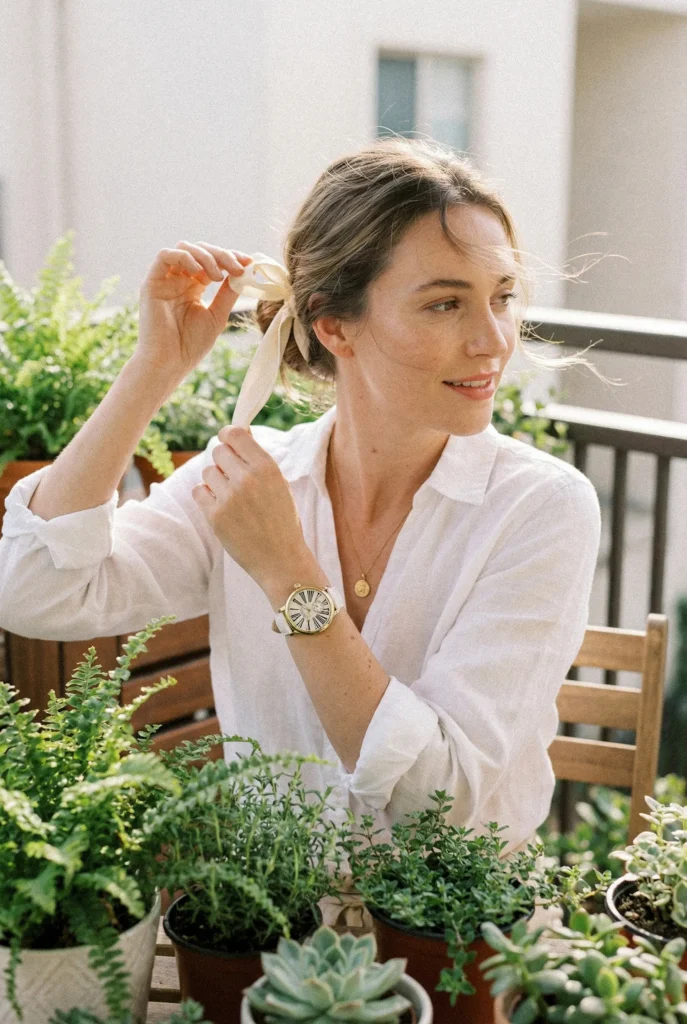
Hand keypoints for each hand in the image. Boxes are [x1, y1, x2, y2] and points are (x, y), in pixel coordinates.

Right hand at [136, 241, 253, 381]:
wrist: (168, 363)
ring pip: (184, 248)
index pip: (213, 262)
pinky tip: (198, 272)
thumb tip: (244, 272)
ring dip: (206, 256)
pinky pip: (165, 255)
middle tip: (238, 268)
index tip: (249, 263)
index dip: (231, 258)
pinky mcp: (151, 282)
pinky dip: (184, 257)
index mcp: (193, 287)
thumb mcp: (217, 316)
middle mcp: (178, 279)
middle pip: (201, 251)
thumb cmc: (190, 345)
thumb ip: (228, 293)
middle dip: (222, 255)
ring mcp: (164, 280)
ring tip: (218, 277)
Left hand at [192, 425, 309, 586]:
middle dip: (224, 461)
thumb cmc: (282, 520)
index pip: (235, 434)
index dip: (228, 435)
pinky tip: (221, 506)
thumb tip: (238, 432)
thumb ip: (258, 460)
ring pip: (208, 472)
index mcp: (267, 467)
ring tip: (231, 496)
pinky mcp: (215, 515)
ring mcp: (229, 497)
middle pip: (218, 451)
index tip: (229, 442)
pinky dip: (206, 497)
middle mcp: (247, 479)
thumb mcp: (279, 484)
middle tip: (234, 477)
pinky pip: (198, 491)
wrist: (281, 559)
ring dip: (216, 480)